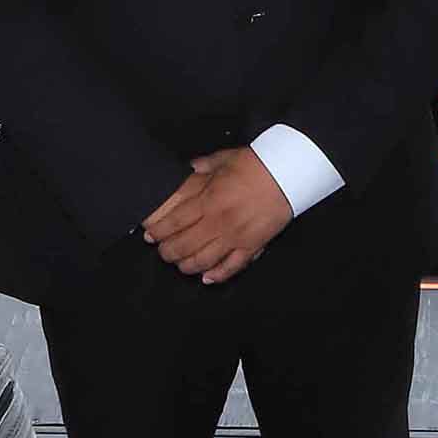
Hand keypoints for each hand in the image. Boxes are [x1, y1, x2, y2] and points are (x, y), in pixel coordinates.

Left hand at [141, 148, 293, 282]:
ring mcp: (235, 237)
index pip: (175, 222)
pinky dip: (218, 275)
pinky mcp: (253, 245)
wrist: (288, 173)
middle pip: (185, 245)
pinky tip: (207, 278)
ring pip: (205, 261)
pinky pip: (232, 266)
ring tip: (180, 265)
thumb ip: (204, 165)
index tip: (150, 236)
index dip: (159, 232)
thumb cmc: (257, 164)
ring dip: (188, 266)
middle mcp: (219, 222)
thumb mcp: (225, 159)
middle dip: (168, 252)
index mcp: (208, 200)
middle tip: (162, 253)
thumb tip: (189, 168)